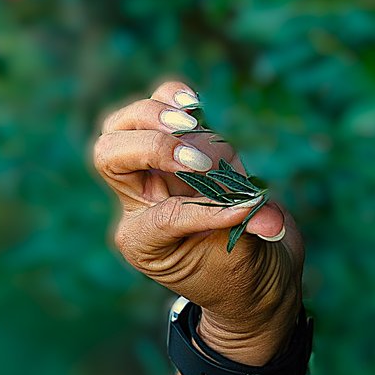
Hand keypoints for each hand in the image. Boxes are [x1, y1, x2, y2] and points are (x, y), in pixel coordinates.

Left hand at [90, 77, 306, 363]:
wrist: (252, 277)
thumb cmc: (244, 277)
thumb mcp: (244, 263)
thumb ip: (248, 231)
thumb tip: (265, 217)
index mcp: (143, 242)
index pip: (161, 213)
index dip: (205, 209)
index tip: (242, 213)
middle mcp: (139, 204)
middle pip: (109, 154)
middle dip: (157, 148)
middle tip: (202, 164)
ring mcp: (155, 171)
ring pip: (127, 124)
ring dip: (167, 122)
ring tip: (207, 145)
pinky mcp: (181, 145)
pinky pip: (159, 105)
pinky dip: (172, 96)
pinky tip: (192, 104)